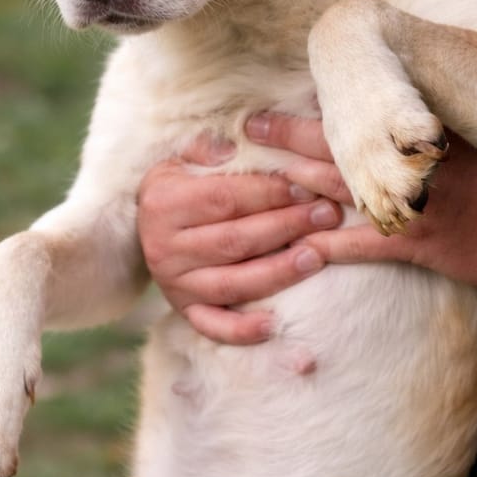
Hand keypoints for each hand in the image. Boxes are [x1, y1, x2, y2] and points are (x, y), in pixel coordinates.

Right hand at [137, 133, 341, 343]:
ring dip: (277, 273)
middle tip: (327, 215)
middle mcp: (163, 247)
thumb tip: (236, 146)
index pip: (224, 198)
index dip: (269, 193)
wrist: (149, 223)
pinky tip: (274, 325)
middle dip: (286, 227)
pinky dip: (242, 330)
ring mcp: (174, 284)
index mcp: (163, 203)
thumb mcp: (186, 157)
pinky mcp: (184, 311)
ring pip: (231, 283)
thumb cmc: (184, 183)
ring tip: (316, 257)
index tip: (307, 187)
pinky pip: (214, 326)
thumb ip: (211, 149)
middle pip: (234, 240)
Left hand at [246, 113, 476, 301]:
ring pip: (337, 191)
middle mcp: (409, 164)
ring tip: (257, 179)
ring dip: (295, 186)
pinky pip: (360, 247)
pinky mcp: (415, 244)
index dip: (318, 104)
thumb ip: (439, 116)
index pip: (360, 111)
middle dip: (288, 135)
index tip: (287, 93)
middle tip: (250, 124)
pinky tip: (295, 248)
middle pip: (334, 145)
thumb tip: (405, 96)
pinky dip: (326, 248)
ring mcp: (409, 204)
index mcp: (422, 132)